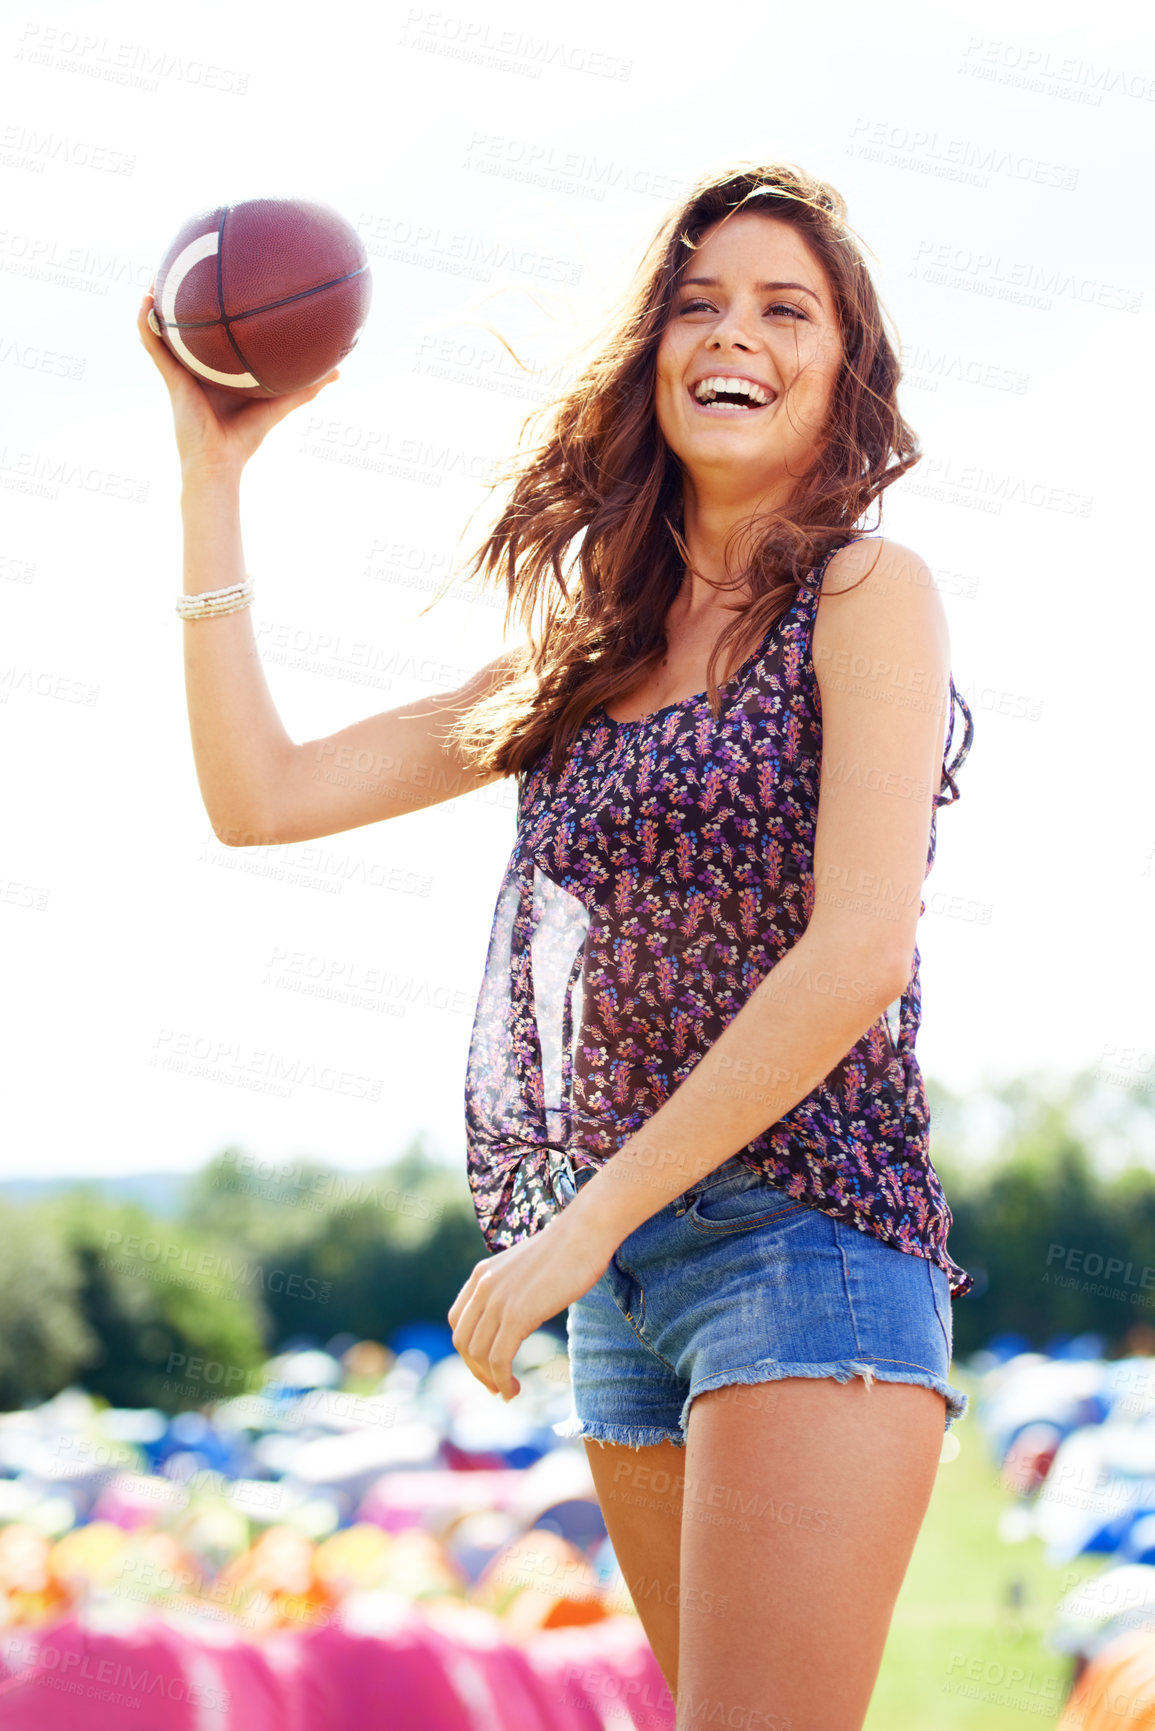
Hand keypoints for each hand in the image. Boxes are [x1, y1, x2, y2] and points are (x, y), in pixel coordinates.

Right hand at [136, 286, 340, 477]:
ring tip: (156, 275)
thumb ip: (305, 387)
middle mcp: (196, 367)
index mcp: (216, 371)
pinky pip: (152, 344)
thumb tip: (339, 372)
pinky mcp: (169, 377)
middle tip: (188, 270)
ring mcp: (179, 371)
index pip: (215, 339)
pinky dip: (145, 322)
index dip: (215, 315)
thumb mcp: (279, 403)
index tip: (224, 286)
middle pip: (187, 330)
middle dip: (184, 302)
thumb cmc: (246, 437)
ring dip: (157, 304)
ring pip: (163, 331)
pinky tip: (145, 299)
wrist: (219, 461)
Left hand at [448, 1208, 613, 1400]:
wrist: (585, 1233)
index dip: (467, 1348)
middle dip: (475, 1369)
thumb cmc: (567, 1250)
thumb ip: (513, 1286)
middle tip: (494, 1386)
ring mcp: (498, 1300)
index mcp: (482, 1274)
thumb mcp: (526, 1267)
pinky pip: (499, 1359)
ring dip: (490, 1380)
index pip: (458, 1320)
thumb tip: (520, 1310)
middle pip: (463, 1341)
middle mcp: (483, 1286)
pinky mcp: (517, 1314)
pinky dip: (501, 1381)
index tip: (485, 1364)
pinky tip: (513, 1390)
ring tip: (507, 1392)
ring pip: (478, 1354)